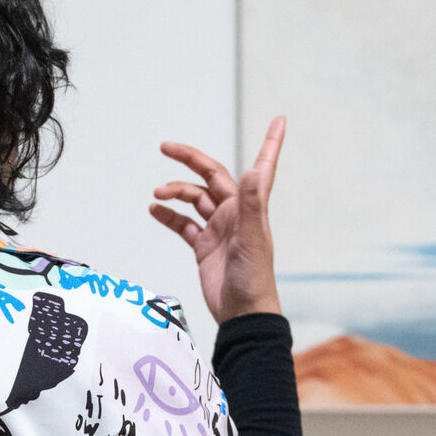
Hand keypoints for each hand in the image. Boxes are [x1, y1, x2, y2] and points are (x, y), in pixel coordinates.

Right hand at [149, 116, 286, 324]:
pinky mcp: (204, 246)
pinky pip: (183, 224)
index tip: (279, 120)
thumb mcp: (252, 238)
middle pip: (210, 176)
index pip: (261, 166)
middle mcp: (234, 213)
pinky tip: (155, 210)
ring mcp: (218, 229)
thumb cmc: (253, 278)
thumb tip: (253, 171)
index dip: (271, 143)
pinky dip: (169, 215)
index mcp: (249, 206)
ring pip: (193, 199)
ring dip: (175, 192)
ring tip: (157, 193)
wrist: (242, 314)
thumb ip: (250, 204)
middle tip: (165, 147)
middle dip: (189, 160)